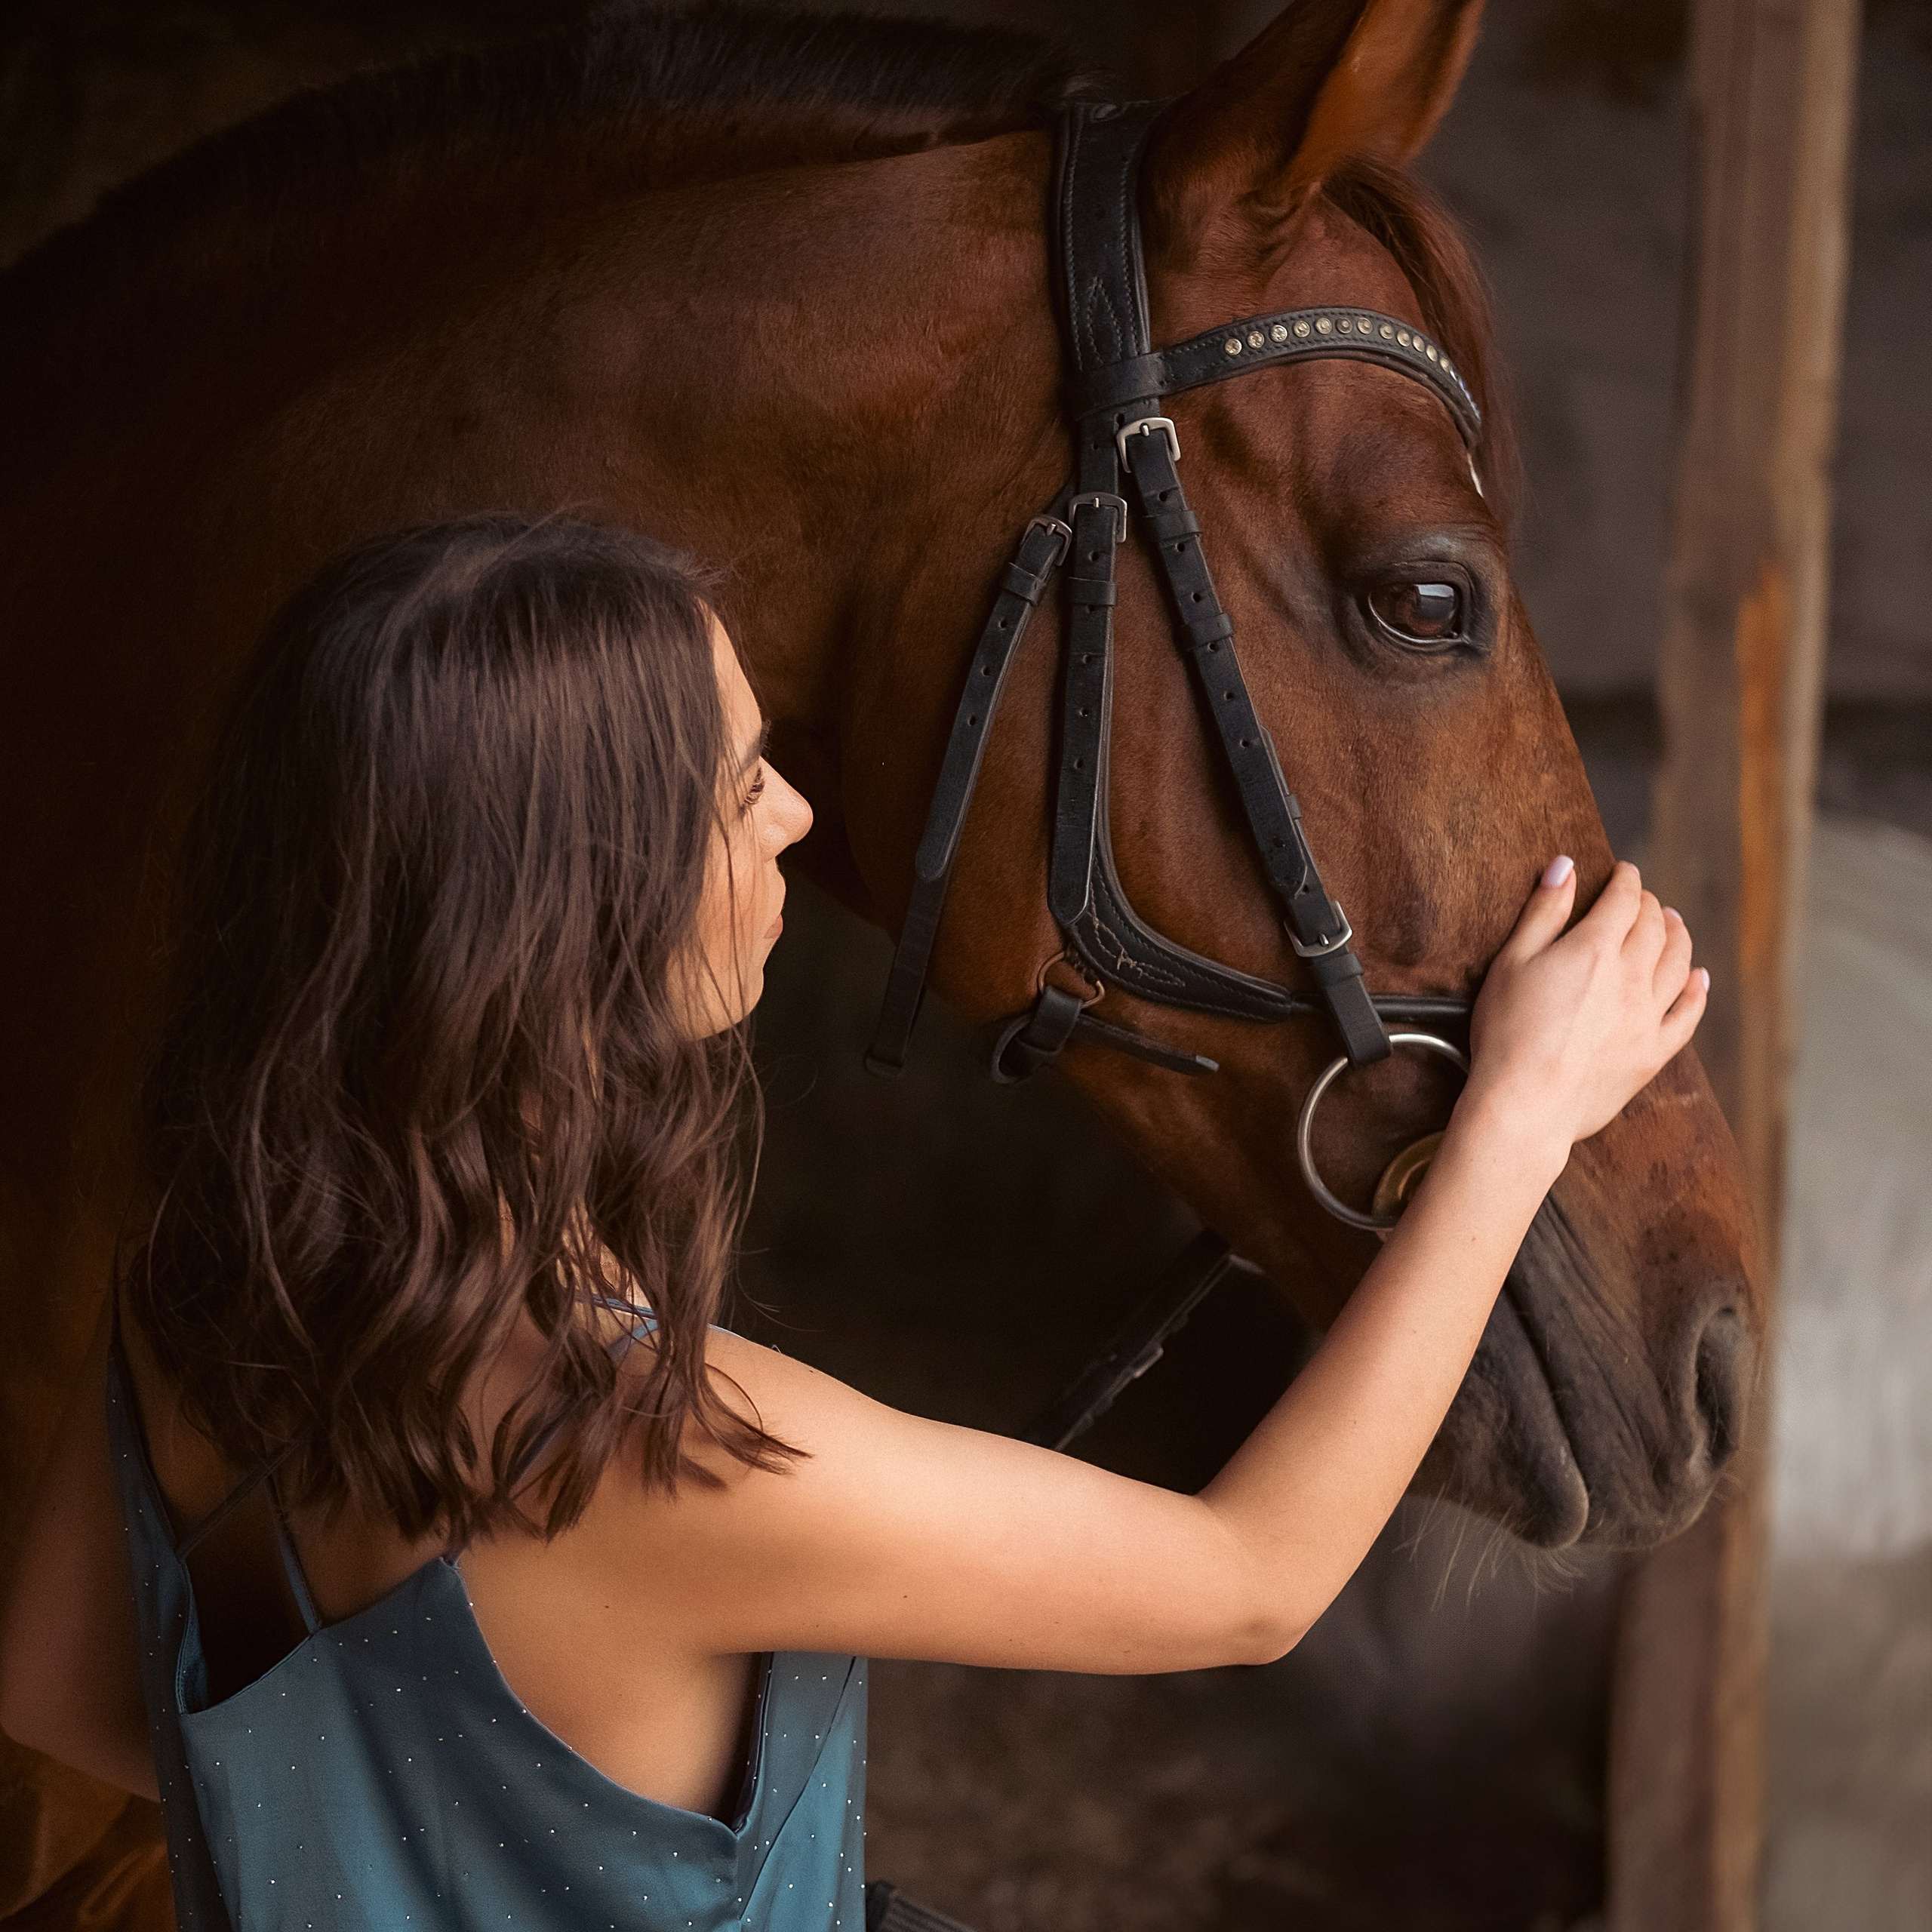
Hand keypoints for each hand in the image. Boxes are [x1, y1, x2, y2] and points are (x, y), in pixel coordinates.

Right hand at [1460, 857, 1707, 1158]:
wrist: (1526, 1105)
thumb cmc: (1507, 1034)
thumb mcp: (1511, 963)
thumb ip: (1543, 912)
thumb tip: (1566, 867)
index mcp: (1594, 950)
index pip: (1624, 899)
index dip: (1626, 880)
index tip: (1624, 872)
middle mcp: (1631, 978)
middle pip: (1655, 926)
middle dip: (1649, 904)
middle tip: (1641, 900)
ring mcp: (1647, 1017)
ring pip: (1679, 963)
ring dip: (1679, 936)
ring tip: (1673, 924)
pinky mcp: (1653, 1053)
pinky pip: (1688, 1015)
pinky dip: (1697, 991)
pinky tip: (1697, 980)